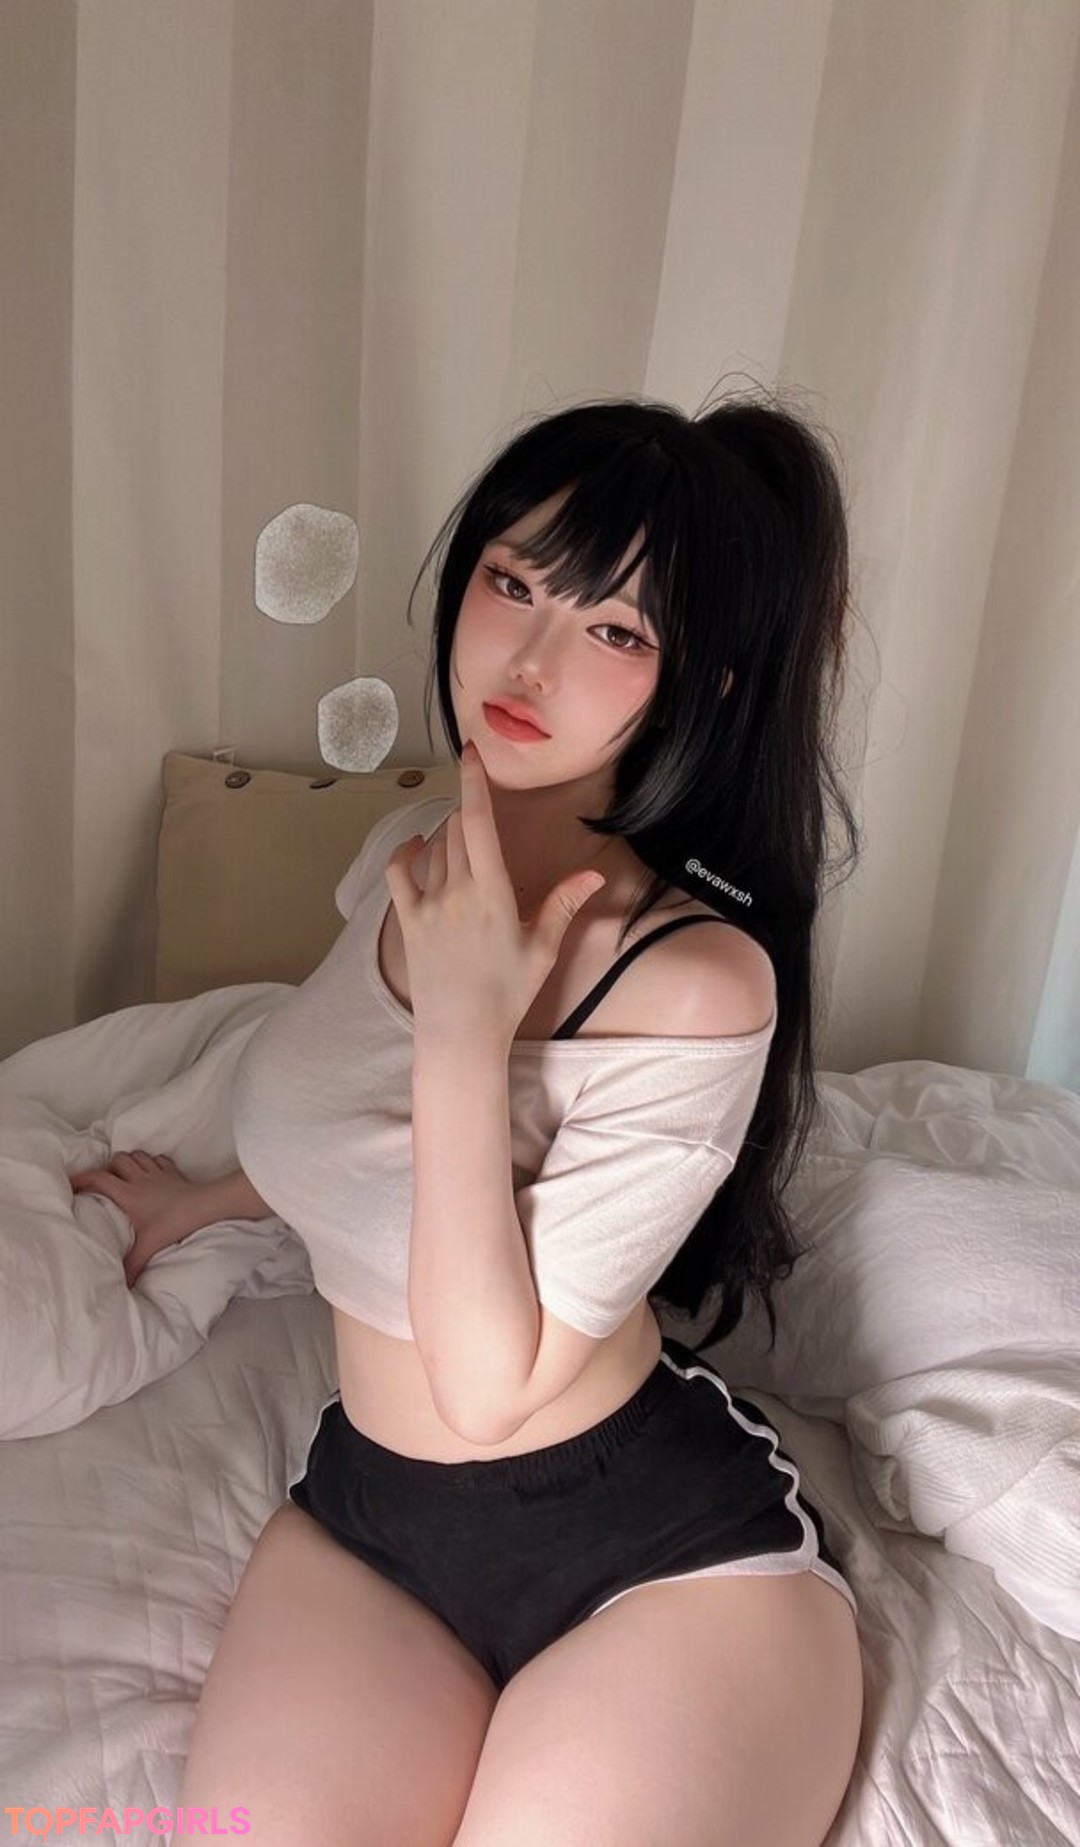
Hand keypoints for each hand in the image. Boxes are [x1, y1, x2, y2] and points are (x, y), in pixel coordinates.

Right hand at [70, 1150, 199, 1286]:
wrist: (203, 1206)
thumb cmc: (173, 1223)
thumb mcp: (148, 1246)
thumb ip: (132, 1265)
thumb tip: (122, 1286)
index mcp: (128, 1194)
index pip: (99, 1179)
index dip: (81, 1178)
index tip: (70, 1182)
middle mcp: (140, 1179)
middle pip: (116, 1160)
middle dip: (108, 1167)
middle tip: (105, 1181)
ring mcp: (157, 1173)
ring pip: (137, 1155)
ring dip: (128, 1162)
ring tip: (125, 1175)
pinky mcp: (173, 1172)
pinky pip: (158, 1159)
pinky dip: (151, 1162)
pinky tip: (152, 1174)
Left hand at [382, 740, 605, 1043]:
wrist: (461, 1033)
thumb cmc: (508, 994)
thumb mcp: (542, 949)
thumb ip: (563, 905)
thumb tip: (594, 876)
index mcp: (493, 894)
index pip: (479, 823)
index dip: (473, 782)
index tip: (470, 752)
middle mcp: (457, 892)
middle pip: (457, 829)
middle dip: (469, 815)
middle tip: (484, 827)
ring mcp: (428, 905)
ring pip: (433, 848)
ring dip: (447, 836)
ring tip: (464, 847)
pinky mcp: (408, 921)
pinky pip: (399, 873)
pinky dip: (406, 854)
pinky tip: (416, 849)